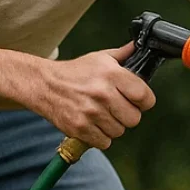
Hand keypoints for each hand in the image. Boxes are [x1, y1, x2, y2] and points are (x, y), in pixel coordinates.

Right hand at [28, 43, 154, 148]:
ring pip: (119, 131)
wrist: (44, 85)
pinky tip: (92, 123)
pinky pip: (104, 142)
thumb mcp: (100, 58)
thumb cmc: (75, 72)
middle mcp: (103, 94)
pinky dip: (100, 136)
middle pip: (134, 119)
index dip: (144, 101)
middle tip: (115, 108)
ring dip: (112, 126)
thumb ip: (123, 55)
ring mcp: (91, 112)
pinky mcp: (80, 128)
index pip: (144, 97)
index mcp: (112, 74)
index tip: (137, 101)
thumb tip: (140, 47)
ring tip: (101, 114)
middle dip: (127, 115)